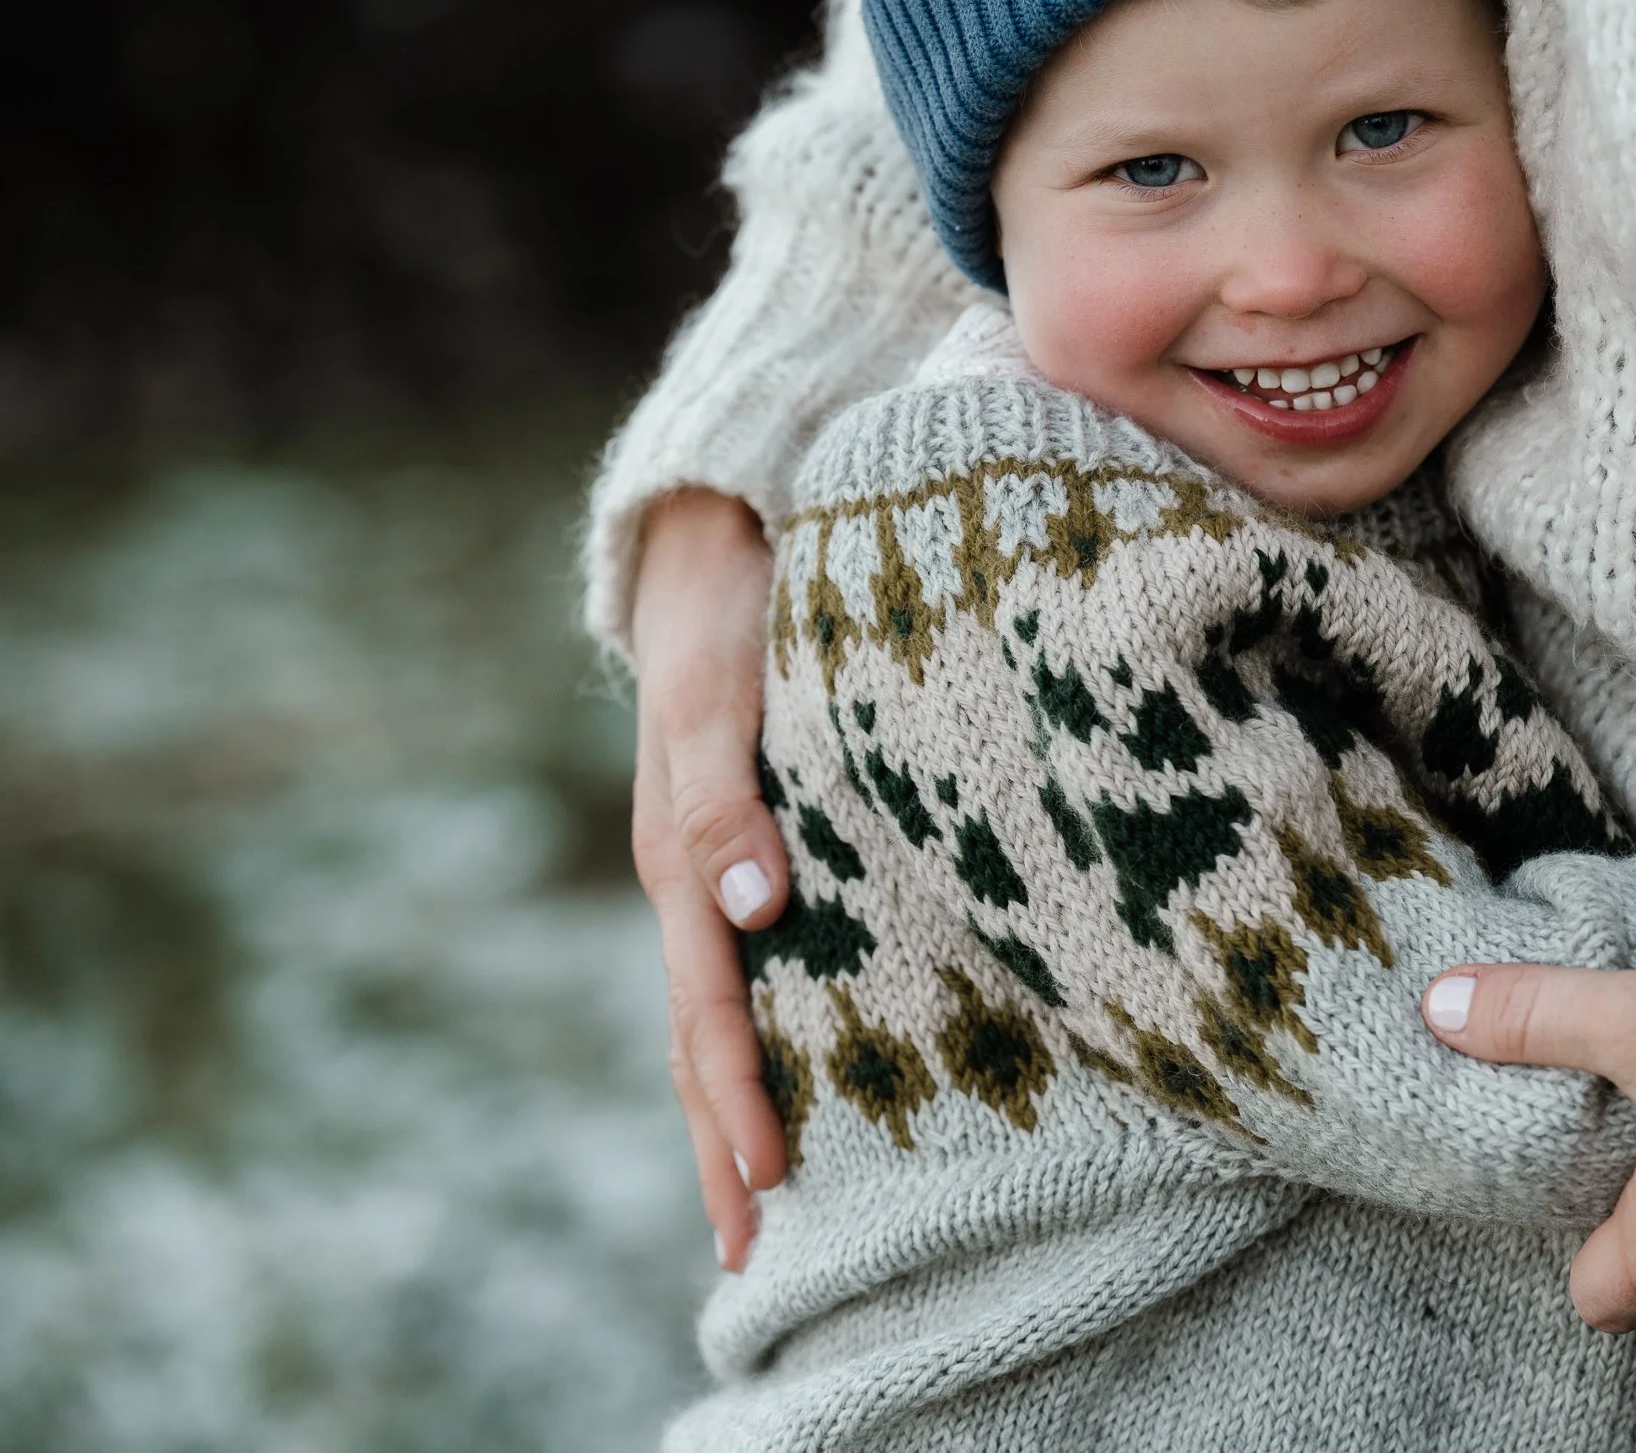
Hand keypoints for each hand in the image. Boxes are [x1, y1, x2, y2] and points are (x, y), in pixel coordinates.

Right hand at [629, 489, 788, 1269]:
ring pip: (725, 1010)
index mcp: (682, 862)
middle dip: (726, 1145)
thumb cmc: (729, 609)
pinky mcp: (754, 836)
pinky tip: (803, 1059)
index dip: (739, 1103)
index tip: (780, 1185)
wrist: (720, 531)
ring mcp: (719, 864)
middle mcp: (696, 878)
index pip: (710, 1016)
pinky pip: (753, 960)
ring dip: (739, 1103)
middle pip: (705, 1040)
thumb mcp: (719, 695)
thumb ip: (726, 800)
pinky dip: (766, 1029)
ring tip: (767, 1191)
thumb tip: (754, 914)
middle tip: (759, 1252)